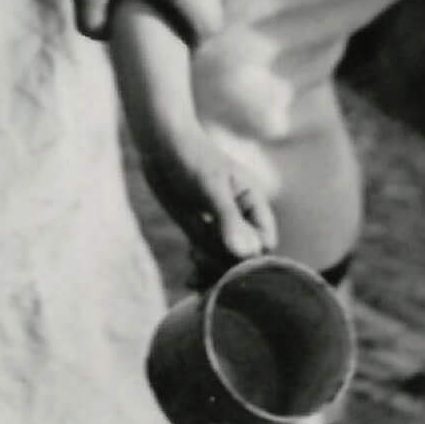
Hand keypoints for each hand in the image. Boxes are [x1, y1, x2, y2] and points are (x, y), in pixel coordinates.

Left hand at [140, 129, 273, 273]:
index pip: (264, 243)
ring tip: (193, 271)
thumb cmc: (190, 158)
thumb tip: (247, 254)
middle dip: (226, 267)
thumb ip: (228, 219)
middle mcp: (242, 218)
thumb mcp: (210, 188)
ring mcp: (222, 226)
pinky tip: (189, 277)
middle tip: (201, 266)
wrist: (160, 146)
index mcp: (254, 204)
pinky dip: (201, 270)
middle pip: (245, 257)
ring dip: (212, 272)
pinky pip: (208, 257)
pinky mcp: (202, 230)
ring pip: (225, 261)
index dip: (250, 257)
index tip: (226, 258)